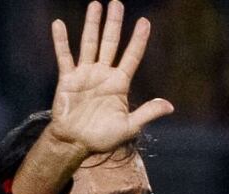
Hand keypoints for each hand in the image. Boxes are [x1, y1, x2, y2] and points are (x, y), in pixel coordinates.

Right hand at [47, 1, 173, 155]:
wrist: (74, 144)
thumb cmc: (102, 138)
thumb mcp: (129, 127)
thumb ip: (147, 113)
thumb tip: (169, 106)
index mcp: (119, 84)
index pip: (132, 56)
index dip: (138, 40)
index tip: (145, 22)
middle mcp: (103, 75)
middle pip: (110, 43)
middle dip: (114, 24)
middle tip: (117, 4)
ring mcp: (85, 74)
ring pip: (89, 44)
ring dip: (92, 25)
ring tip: (96, 5)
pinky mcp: (67, 79)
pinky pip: (64, 56)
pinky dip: (61, 41)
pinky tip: (59, 24)